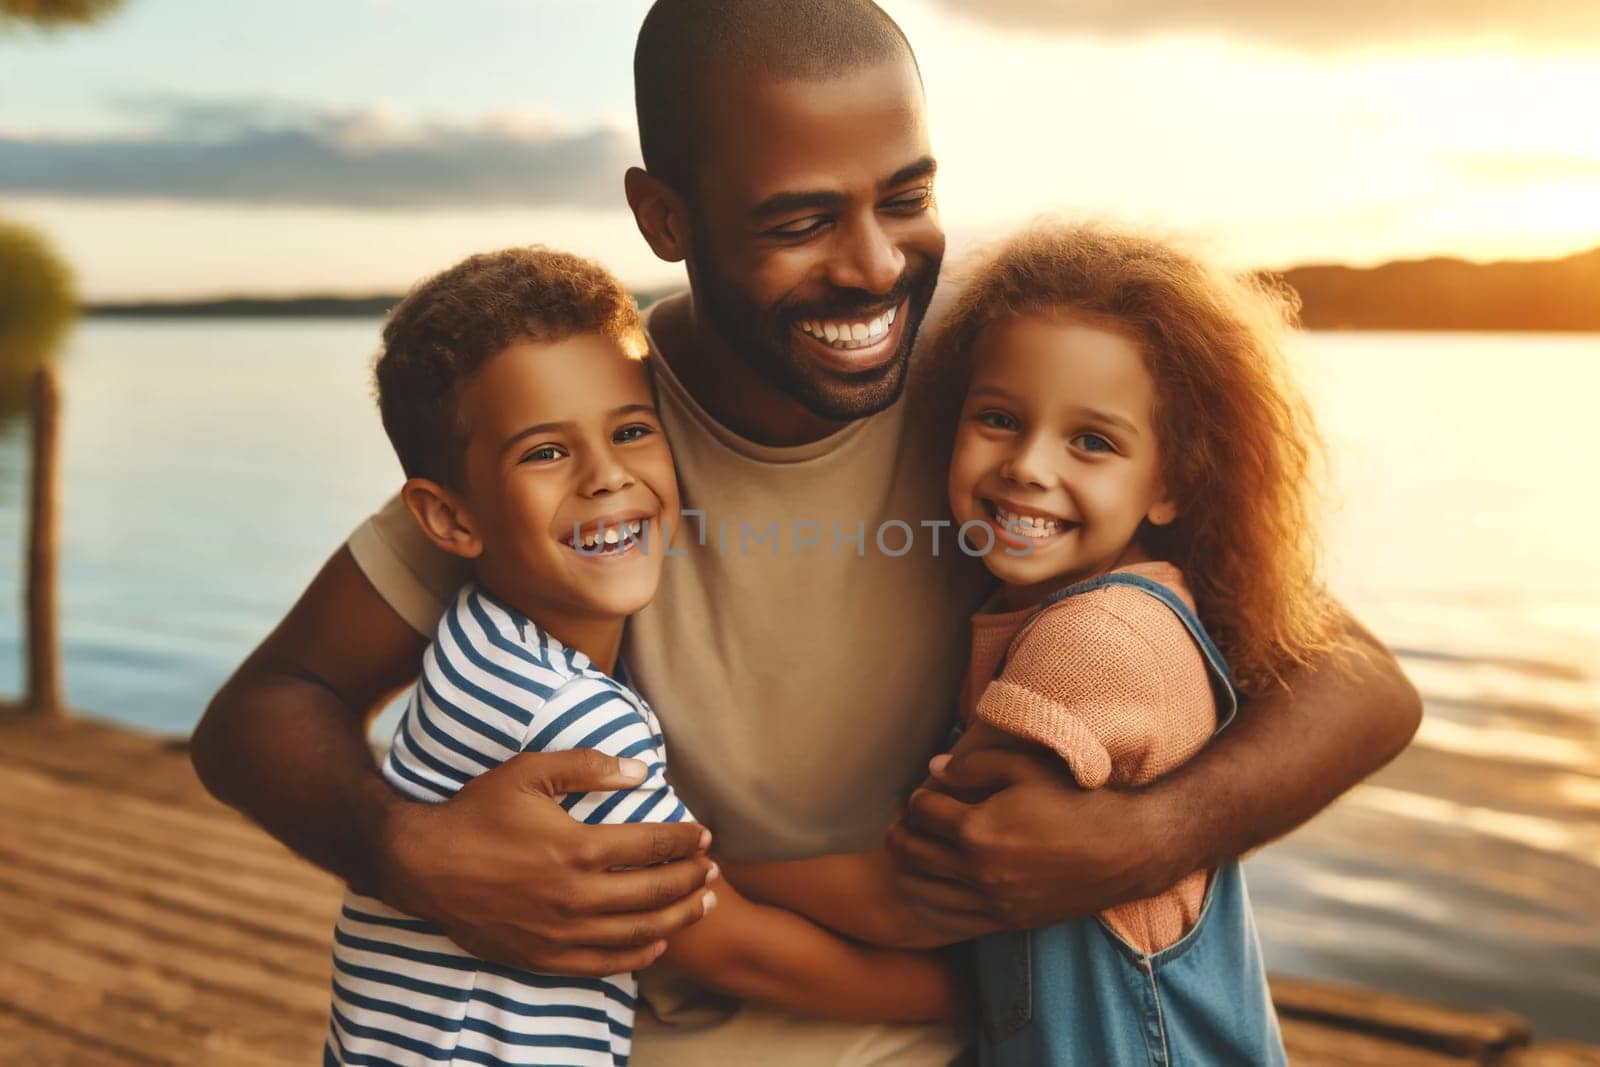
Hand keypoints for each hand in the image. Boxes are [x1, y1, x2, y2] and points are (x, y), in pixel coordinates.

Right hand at [376, 748, 716, 975]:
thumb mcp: (529, 772)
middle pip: (656, 892)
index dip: (686, 840)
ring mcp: (560, 932)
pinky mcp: (543, 957)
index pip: (653, 846)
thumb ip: (588, 766)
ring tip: (704, 904)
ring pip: (639, 932)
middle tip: (714, 869)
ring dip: (678, 918)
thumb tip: (641, 769)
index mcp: (576, 848)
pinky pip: (604, 965)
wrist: (422, 865)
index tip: (705, 835)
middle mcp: (575, 896)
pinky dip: (638, 956)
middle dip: (694, 880)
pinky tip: (656, 943)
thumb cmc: (477, 812)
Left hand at [886, 745, 1179, 930]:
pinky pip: (948, 917)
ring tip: (914, 850)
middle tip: (908, 820)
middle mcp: (978, 871)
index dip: (918, 798)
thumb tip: (934, 769)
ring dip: (909, 867)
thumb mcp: (1025, 768)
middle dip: (904, 831)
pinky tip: (929, 885)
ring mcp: (991, 901)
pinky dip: (928, 900)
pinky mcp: (1005, 921)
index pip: (922, 812)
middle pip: (913, 852)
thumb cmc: (1076, 801)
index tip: (925, 793)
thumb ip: (974, 764)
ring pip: (922, 889)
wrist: (1124, 850)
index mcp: (978, 830)